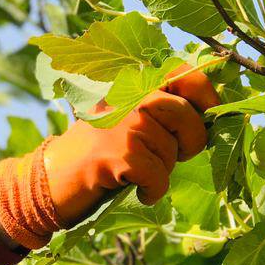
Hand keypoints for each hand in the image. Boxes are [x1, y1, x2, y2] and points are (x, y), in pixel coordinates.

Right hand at [42, 62, 219, 226]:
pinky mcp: (120, 153)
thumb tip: (212, 115)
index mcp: (134, 81)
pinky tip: (138, 190)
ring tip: (138, 171)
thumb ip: (162, 106)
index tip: (207, 118)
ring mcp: (125, 122)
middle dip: (191, 142)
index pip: (186, 74)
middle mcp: (130, 95)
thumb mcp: (127, 115)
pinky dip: (153, 191)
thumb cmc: (98, 148)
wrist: (52, 176)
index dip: (207, 97)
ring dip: (163, 170)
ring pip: (173, 152)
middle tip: (175, 154)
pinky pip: (160, 177)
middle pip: (188, 117)